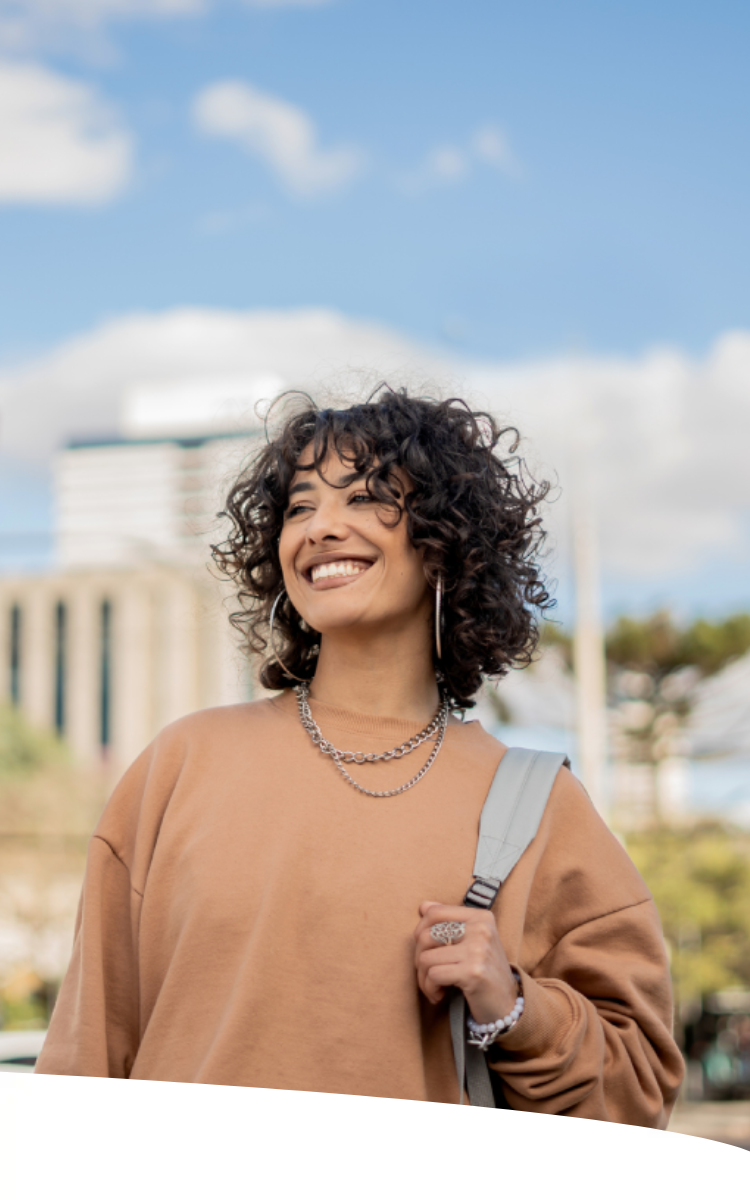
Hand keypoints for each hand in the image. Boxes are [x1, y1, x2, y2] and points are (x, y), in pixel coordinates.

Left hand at [414, 901, 517, 1023]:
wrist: (508, 1004)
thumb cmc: (485, 972)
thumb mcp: (473, 942)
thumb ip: (450, 922)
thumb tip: (423, 906)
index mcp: (480, 917)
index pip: (435, 912)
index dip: (420, 931)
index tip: (425, 950)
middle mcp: (481, 929)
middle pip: (425, 935)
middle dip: (418, 959)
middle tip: (428, 974)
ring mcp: (478, 950)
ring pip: (425, 958)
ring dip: (423, 978)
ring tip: (434, 987)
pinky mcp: (472, 972)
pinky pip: (433, 975)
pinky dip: (430, 988)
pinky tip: (439, 995)